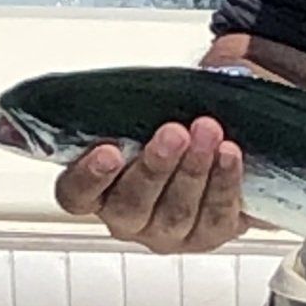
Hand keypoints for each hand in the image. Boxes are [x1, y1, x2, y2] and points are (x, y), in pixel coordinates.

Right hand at [54, 114, 245, 253]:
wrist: (226, 160)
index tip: (107, 151)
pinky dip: (224, 181)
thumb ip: (140, 98)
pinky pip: (215, 215)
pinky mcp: (207, 236)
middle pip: (131, 203)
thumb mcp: (150, 109)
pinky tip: (229, 154)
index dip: (88, 177)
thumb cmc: (175, 131)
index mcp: (97, 190)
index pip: (76, 193)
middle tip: (174, 133)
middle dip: (154, 166)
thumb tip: (159, 69)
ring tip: (208, 132)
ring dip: (192, 169)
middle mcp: (127, 218)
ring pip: (175, 211)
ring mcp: (166, 233)